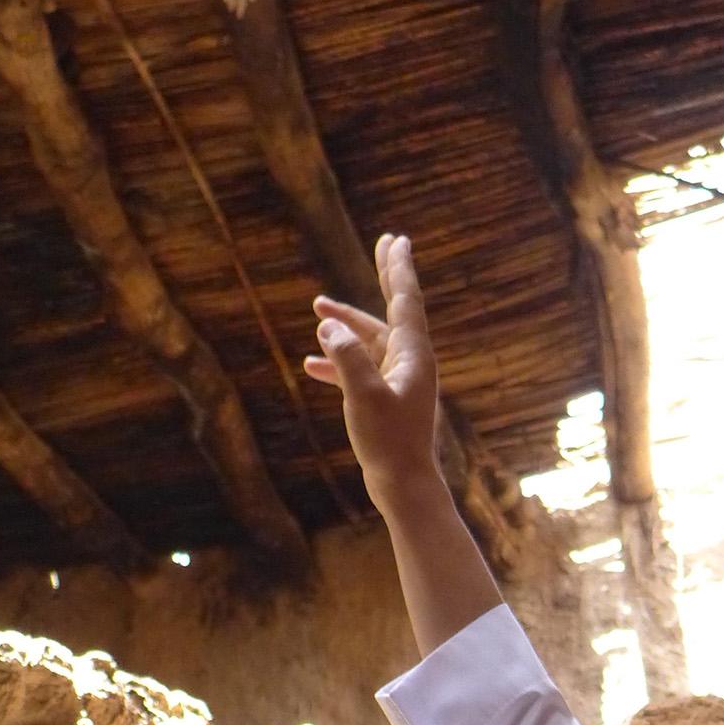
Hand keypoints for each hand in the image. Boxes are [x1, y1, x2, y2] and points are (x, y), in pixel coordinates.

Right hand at [305, 234, 441, 514]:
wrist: (404, 484)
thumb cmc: (389, 443)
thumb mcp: (363, 396)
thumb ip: (346, 357)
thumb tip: (329, 324)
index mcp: (412, 355)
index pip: (405, 300)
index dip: (398, 268)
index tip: (395, 240)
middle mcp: (410, 362)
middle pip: (395, 309)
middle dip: (386, 277)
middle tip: (385, 244)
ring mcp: (399, 380)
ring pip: (370, 341)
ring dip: (346, 324)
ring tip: (317, 306)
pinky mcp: (386, 399)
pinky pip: (360, 369)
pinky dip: (338, 362)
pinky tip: (311, 364)